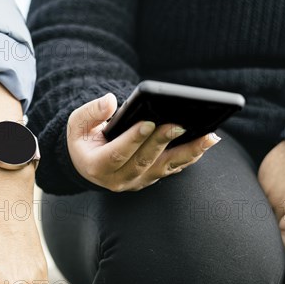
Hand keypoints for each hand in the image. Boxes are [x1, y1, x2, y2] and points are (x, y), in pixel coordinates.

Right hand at [67, 93, 220, 191]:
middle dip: (162, 142)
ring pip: (164, 168)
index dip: (132, 139)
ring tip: (207, 137)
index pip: (116, 154)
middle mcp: (118, 180)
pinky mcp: (151, 178)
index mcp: (96, 166)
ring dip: (187, 152)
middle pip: (143, 161)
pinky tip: (206, 142)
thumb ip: (90, 112)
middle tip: (179, 124)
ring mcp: (137, 182)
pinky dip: (191, 156)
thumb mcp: (77, 123)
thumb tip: (110, 101)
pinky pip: (173, 168)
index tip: (149, 122)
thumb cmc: (83, 138)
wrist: (86, 162)